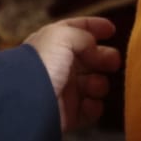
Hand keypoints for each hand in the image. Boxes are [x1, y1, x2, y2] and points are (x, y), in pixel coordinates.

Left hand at [25, 16, 120, 131]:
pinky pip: (90, 110)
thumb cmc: (42, 64)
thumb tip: (96, 47)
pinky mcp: (68, 114)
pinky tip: (90, 103)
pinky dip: (94, 107)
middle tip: (113, 62)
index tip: (112, 30)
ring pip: (93, 84)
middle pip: (89, 59)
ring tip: (96, 85)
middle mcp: (59, 66)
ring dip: (100, 84)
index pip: (76, 30)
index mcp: (53, 44)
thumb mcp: (62, 37)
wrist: (26, 101)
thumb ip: (84, 35)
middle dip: (104, 58)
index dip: (94, 27)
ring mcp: (64, 91)